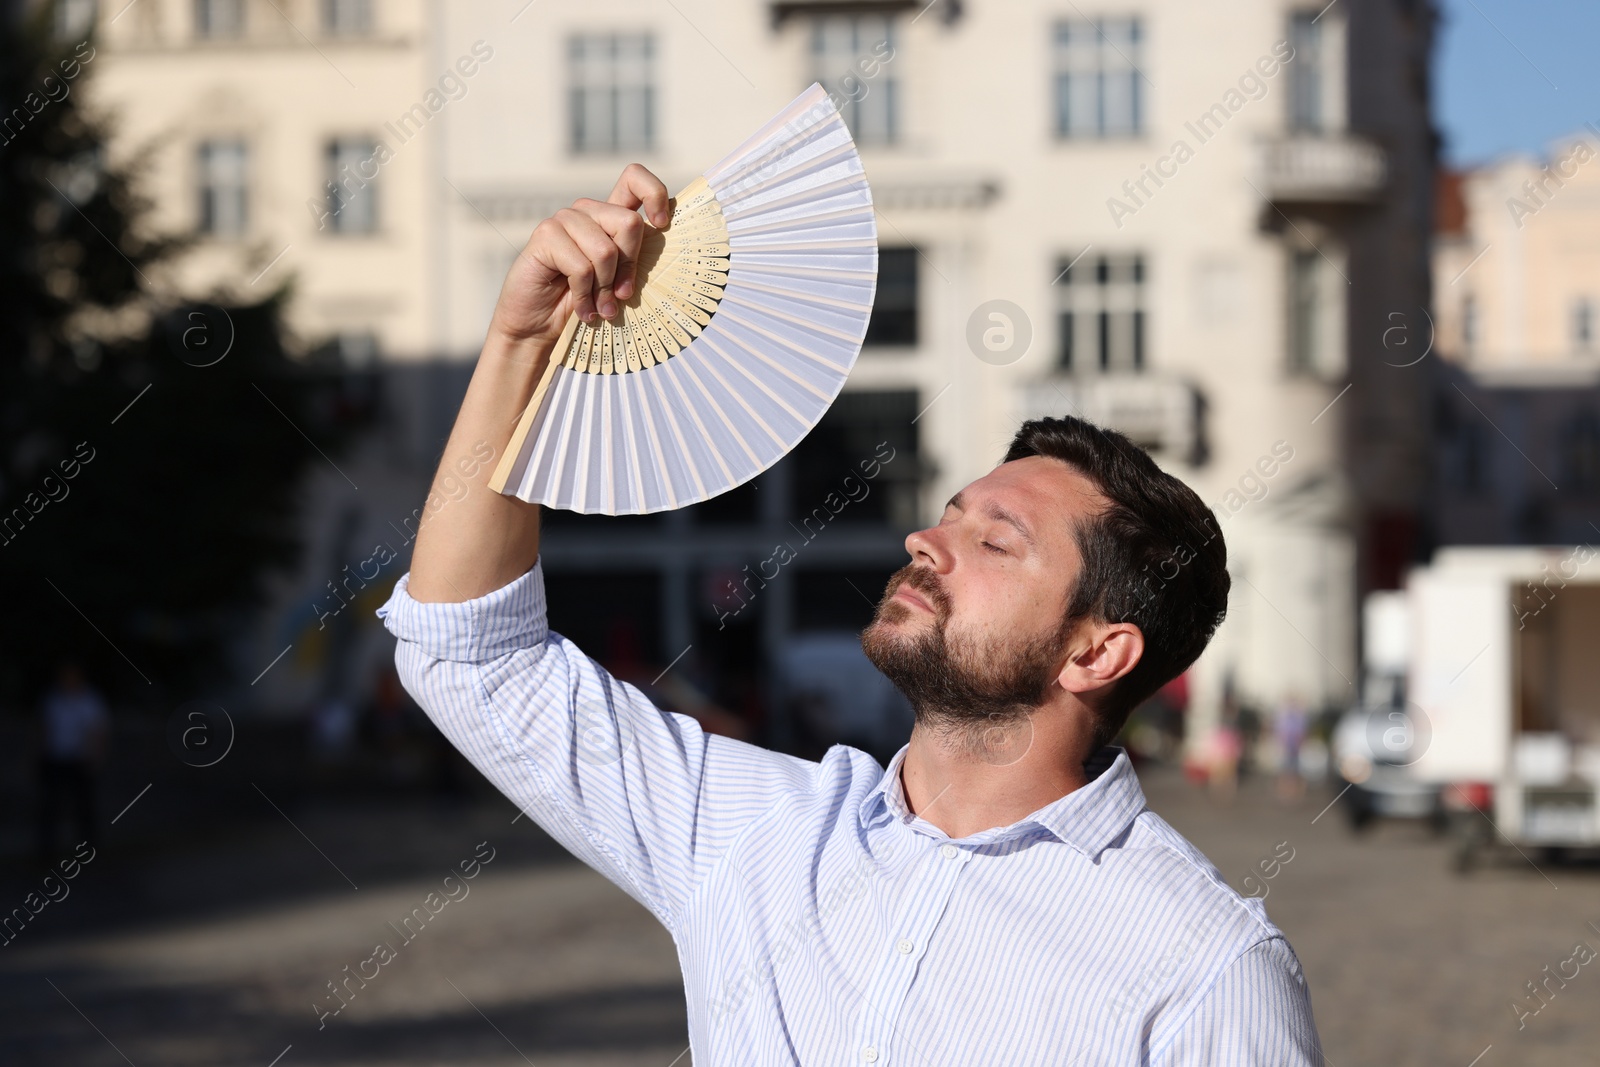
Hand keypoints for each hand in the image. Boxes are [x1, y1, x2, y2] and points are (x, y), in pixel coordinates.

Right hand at [488, 163, 671, 349]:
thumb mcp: (617, 281)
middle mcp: (587, 212)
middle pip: (629, 223)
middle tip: (617, 297)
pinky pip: (582, 267)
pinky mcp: (545, 235)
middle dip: (628, 267)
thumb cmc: (583, 303)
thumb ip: (634, 261)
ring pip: (606, 250)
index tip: (661, 225)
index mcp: (609, 216)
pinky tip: (582, 310)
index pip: (635, 179)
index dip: (654, 194)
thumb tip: (660, 243)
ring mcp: (564, 220)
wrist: (538, 325)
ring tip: (598, 308)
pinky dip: (584, 296)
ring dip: (604, 289)